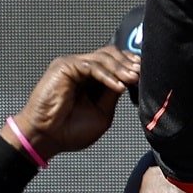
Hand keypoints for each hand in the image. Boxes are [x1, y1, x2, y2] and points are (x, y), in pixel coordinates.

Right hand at [0, 45, 139, 163]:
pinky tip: (117, 85)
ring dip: (120, 68)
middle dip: (128, 63)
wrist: (47, 138)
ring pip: (103, 57)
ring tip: (132, 79)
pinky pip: (90, 65)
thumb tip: (129, 80)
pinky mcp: (64, 67)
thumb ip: (113, 94)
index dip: (130, 65)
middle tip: (140, 74)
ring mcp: (73, 66)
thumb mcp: (102, 112)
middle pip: (110, 54)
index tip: (145, 73)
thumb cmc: (70, 131)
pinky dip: (106, 75)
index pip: (115, 63)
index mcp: (93, 80)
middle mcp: (83, 69)